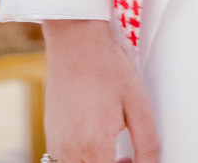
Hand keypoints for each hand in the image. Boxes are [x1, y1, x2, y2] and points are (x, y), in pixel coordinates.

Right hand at [41, 18, 158, 162]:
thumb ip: (147, 143)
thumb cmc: (109, 70)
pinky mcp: (50, 136)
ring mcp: (56, 144)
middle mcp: (69, 150)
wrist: (77, 45)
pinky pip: (65, 160)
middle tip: (128, 157)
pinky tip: (95, 137)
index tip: (135, 161)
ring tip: (113, 147)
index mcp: (93, 145)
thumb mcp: (139, 106)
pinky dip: (82, 157)